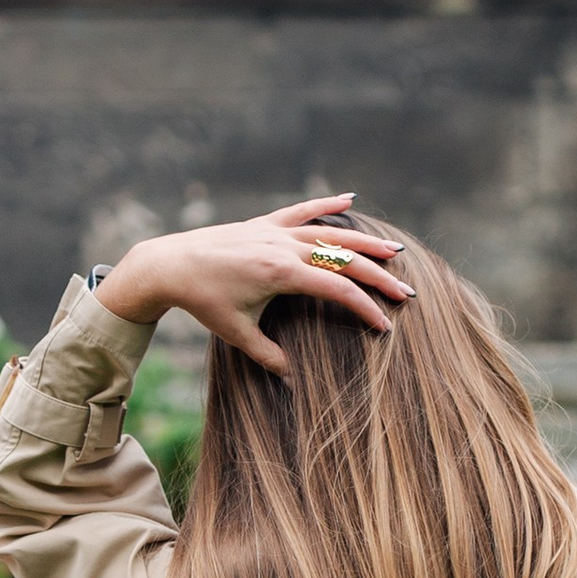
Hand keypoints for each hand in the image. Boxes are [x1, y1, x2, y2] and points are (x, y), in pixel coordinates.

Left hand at [95, 196, 415, 375]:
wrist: (169, 265)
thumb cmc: (203, 302)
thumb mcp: (236, 333)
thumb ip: (268, 355)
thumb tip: (293, 379)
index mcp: (281, 274)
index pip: (338, 290)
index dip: (365, 308)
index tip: (384, 326)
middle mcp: (283, 247)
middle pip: (344, 260)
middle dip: (379, 278)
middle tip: (406, 294)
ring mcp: (275, 230)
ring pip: (331, 232)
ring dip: (365, 242)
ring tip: (396, 253)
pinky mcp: (264, 222)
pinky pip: (302, 210)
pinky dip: (326, 204)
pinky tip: (350, 198)